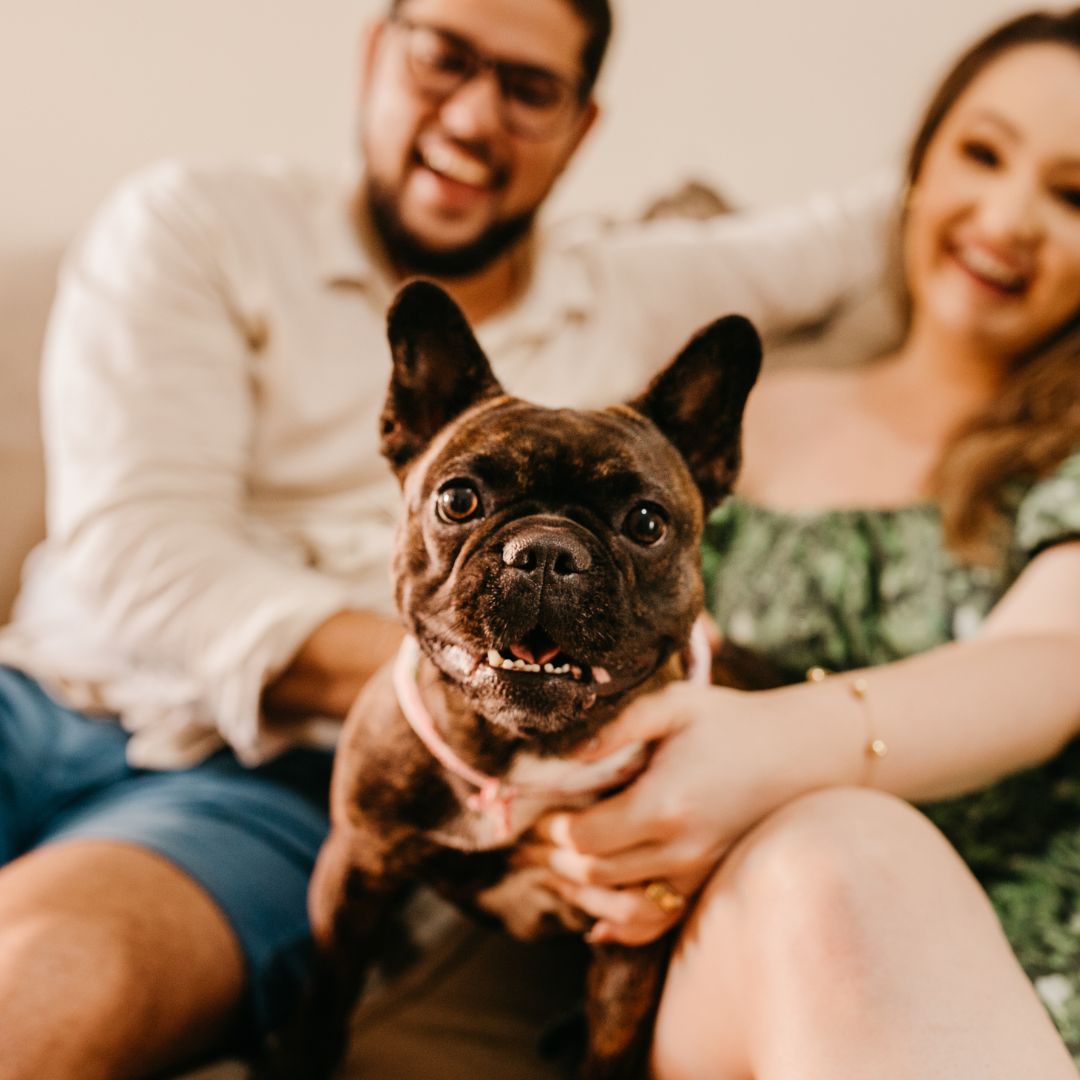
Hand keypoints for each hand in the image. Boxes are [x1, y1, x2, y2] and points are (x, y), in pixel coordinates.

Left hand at [520, 680, 851, 944]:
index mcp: (665, 804)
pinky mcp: (709, 885)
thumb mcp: (675, 705)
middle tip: (535, 839)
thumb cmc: (731, 723)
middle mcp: (681, 850)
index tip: (541, 812)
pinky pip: (658, 922)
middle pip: (595, 873)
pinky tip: (596, 913)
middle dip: (556, 857)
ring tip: (556, 866)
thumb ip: (619, 725)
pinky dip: (621, 923)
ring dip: (580, 890)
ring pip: (620, 905)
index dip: (554, 829)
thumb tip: (567, 754)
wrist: (801, 753)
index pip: (586, 837)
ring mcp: (698, 874)